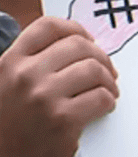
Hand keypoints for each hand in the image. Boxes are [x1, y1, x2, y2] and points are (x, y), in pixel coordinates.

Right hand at [0, 17, 118, 156]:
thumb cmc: (5, 130)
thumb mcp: (2, 87)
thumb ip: (28, 67)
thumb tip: (73, 47)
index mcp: (9, 63)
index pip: (49, 26)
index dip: (76, 29)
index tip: (88, 40)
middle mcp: (25, 75)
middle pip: (79, 46)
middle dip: (100, 57)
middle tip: (107, 71)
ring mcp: (44, 97)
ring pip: (95, 70)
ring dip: (109, 80)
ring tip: (108, 90)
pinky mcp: (64, 120)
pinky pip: (101, 98)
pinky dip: (109, 101)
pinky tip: (104, 107)